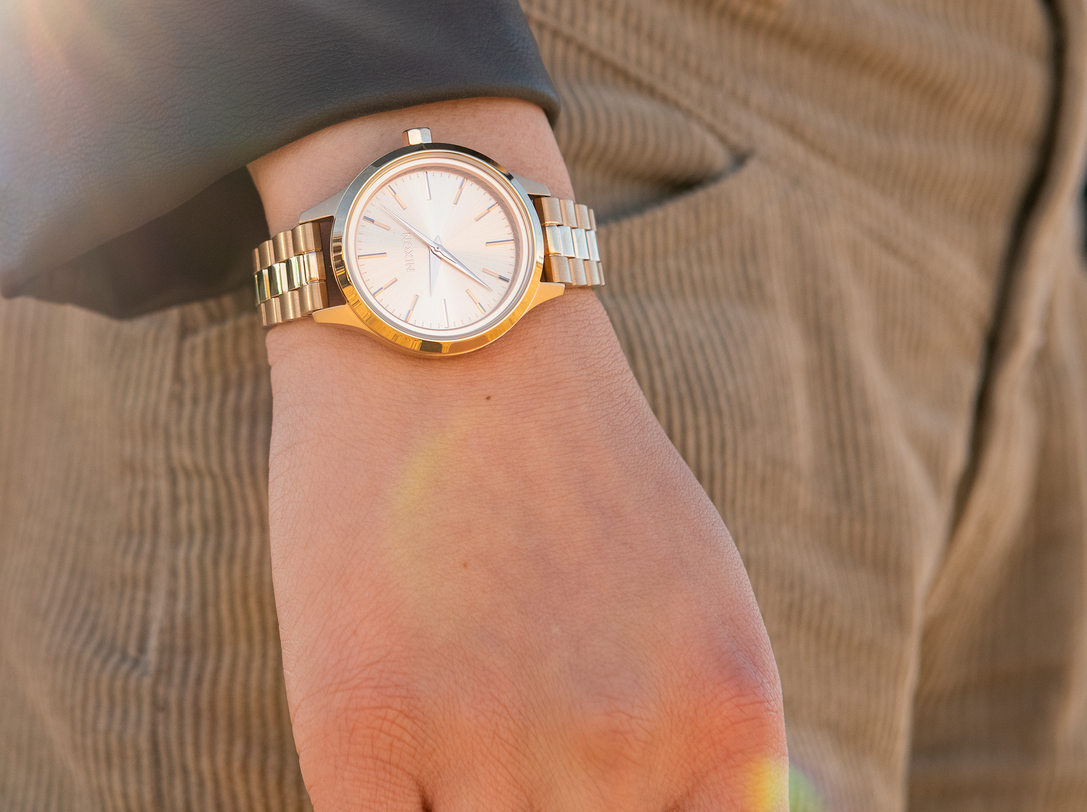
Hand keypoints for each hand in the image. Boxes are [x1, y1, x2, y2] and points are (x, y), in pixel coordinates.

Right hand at [253, 100, 786, 809]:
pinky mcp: (357, 724)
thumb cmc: (565, 466)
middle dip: (536, 804)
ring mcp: (488, 743)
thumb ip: (701, 753)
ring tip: (443, 690)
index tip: (593, 797)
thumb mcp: (697, 604)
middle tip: (509, 711)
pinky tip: (376, 750)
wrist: (444, 324)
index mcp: (728, 725)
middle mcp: (622, 753)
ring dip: (452, 797)